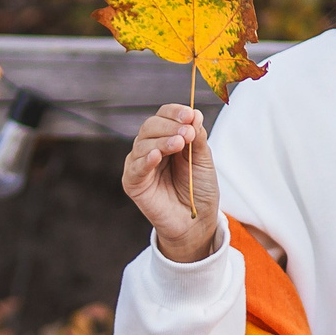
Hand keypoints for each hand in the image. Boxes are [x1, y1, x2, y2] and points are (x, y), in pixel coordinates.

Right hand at [124, 104, 219, 261]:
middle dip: (170, 126)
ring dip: (162, 140)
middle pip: (151, 126)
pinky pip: (135, 167)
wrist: (196, 221)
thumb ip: (197, 137)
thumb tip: (195, 114)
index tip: (190, 115)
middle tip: (187, 133)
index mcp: (167, 137)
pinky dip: (145, 159)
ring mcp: (139, 164)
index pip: (164, 116)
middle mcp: (150, 147)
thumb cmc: (199, 189)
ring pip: (143, 143)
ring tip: (179, 143)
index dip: (175, 113)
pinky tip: (156, 155)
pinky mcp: (132, 182)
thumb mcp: (203, 159)